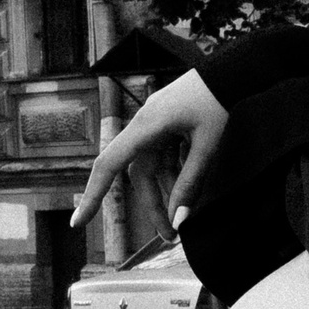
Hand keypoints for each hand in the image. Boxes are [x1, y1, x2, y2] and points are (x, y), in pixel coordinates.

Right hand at [70, 69, 228, 234]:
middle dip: (152, 207)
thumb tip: (179, 220)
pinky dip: (174, 175)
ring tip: (183, 220)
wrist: (231, 71)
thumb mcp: (207, 147)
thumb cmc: (216, 104)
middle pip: (137, 175)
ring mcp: (154, 126)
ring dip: (166, 193)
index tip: (78, 222)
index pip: (108, 165)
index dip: (92, 194)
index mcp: (144, 128)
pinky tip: (189, 191)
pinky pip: (164, 157)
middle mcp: (142, 127)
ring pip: (153, 168)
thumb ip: (191, 183)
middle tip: (170, 237)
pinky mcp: (166, 126)